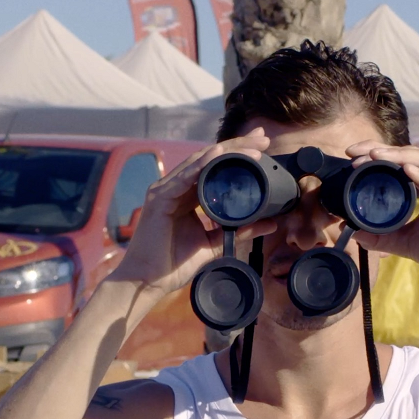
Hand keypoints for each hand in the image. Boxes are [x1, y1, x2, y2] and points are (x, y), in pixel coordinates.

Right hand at [106, 129, 278, 295]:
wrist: (147, 281)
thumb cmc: (174, 264)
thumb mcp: (216, 244)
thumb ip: (240, 231)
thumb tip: (271, 223)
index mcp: (189, 196)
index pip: (216, 169)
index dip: (238, 156)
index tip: (263, 149)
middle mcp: (177, 188)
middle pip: (210, 159)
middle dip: (237, 146)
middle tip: (262, 137)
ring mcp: (166, 190)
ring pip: (199, 162)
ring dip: (226, 151)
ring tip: (250, 146)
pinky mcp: (159, 198)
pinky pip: (183, 176)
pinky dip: (201, 163)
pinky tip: (218, 153)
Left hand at [342, 143, 418, 285]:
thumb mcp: (407, 241)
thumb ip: (382, 235)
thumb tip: (352, 230)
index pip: (405, 160)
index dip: (379, 155)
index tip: (353, 155)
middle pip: (413, 155)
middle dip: (384, 151)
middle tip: (357, 152)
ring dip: (401, 157)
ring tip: (376, 156)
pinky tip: (408, 170)